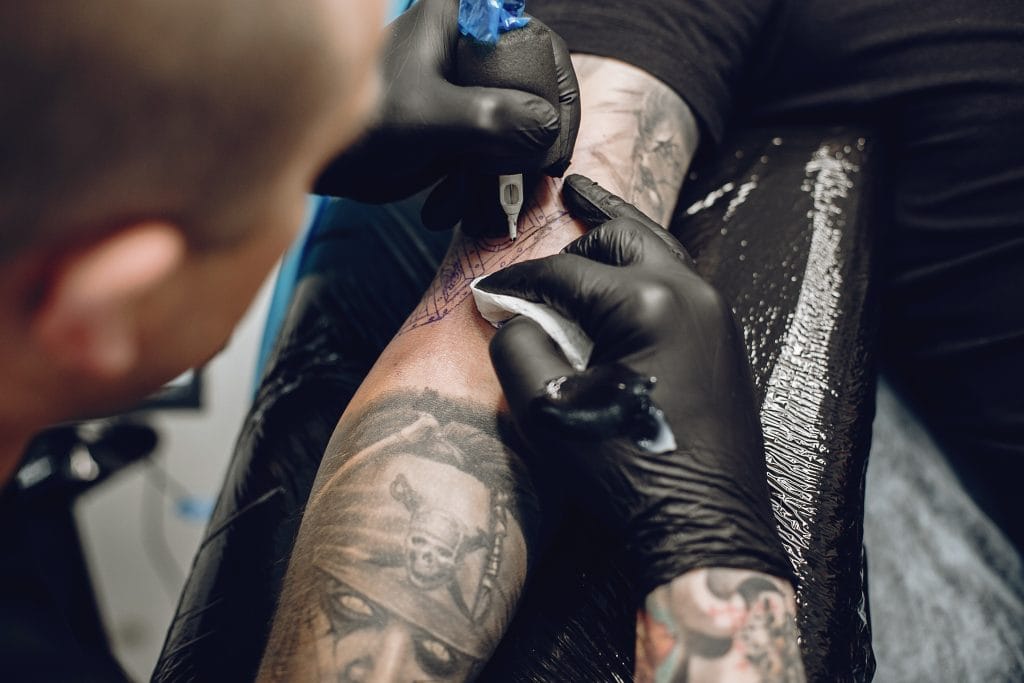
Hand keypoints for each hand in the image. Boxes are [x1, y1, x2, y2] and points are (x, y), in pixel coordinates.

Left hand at [314, 0, 578, 213]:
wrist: (323, 166)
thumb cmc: (358, 127)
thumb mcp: (426, 118)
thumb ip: (492, 117)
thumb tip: (547, 131)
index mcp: (466, 19)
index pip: (542, 48)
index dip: (556, 98)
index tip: (550, 149)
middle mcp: (476, 50)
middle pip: (540, 96)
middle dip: (527, 150)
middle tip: (516, 183)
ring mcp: (473, 92)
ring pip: (525, 134)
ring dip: (503, 178)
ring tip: (468, 201)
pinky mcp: (467, 129)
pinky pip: (500, 159)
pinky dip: (484, 189)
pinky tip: (450, 205)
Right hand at [478, 175, 790, 598]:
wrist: (705, 523)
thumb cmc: (625, 471)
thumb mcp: (548, 412)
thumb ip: (517, 347)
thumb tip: (513, 314)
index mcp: (649, 303)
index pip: (565, 272)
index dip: (518, 278)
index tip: (488, 289)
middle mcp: (692, 294)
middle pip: (624, 237)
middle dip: (579, 235)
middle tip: (551, 225)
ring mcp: (716, 315)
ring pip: (659, 251)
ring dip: (620, 237)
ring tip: (591, 210)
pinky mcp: (724, 339)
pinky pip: (678, 284)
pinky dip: (645, 271)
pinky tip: (624, 280)